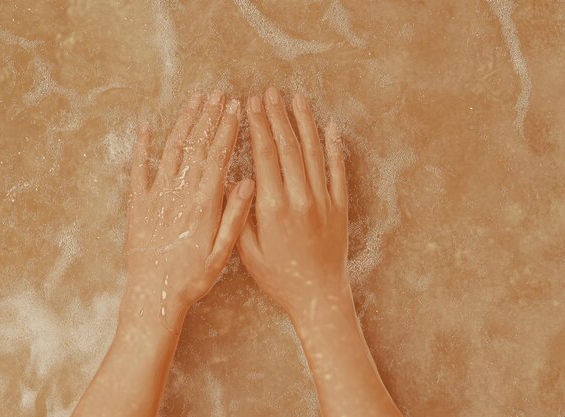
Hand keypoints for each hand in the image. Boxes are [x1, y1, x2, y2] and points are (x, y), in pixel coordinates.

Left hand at [122, 91, 254, 330]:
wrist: (154, 296)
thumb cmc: (191, 278)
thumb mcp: (222, 253)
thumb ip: (235, 216)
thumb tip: (246, 181)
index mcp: (204, 205)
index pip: (218, 157)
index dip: (227, 130)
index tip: (236, 108)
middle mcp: (179, 194)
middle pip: (196, 147)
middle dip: (209, 117)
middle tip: (218, 94)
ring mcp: (156, 197)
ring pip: (172, 151)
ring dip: (184, 123)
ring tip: (195, 100)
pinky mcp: (137, 205)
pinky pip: (138, 170)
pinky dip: (141, 147)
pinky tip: (146, 127)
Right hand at [237, 87, 348, 318]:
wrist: (318, 296)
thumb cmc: (278, 278)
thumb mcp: (247, 253)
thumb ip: (239, 215)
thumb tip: (233, 180)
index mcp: (273, 208)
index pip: (265, 155)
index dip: (258, 126)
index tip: (251, 105)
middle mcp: (300, 198)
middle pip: (288, 147)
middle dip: (277, 116)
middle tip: (269, 92)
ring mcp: (324, 200)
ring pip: (314, 152)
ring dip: (304, 123)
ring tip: (296, 99)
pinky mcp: (340, 207)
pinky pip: (338, 170)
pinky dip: (334, 147)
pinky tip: (329, 126)